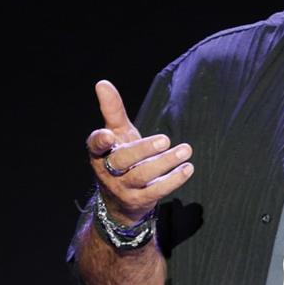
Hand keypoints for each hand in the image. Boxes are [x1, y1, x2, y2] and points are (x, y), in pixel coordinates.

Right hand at [86, 80, 193, 222]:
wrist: (120, 201)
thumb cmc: (121, 158)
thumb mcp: (117, 133)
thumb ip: (112, 110)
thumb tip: (102, 82)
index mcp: (101, 153)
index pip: (95, 146)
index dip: (100, 141)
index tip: (110, 134)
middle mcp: (108, 172)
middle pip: (122, 160)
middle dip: (143, 150)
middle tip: (165, 140)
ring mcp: (123, 188)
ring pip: (142, 176)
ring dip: (165, 163)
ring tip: (186, 150)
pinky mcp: (139, 200)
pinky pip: (156, 191)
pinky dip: (173, 180)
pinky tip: (188, 168)